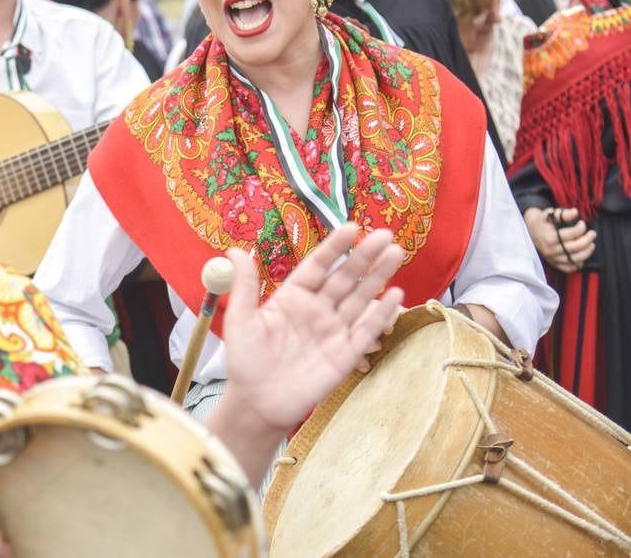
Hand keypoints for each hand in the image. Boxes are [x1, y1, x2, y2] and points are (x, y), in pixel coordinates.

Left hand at [206, 223, 403, 479]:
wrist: (256, 403)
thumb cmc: (245, 361)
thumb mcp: (240, 319)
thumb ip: (244, 285)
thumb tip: (234, 250)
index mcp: (293, 297)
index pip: (318, 266)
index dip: (334, 247)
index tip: (351, 227)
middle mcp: (317, 310)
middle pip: (345, 278)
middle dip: (364, 256)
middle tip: (385, 234)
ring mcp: (334, 331)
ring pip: (361, 298)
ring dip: (378, 277)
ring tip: (396, 253)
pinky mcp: (345, 355)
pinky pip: (367, 331)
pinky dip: (382, 314)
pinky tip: (396, 295)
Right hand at [524, 207, 594, 272]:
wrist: (530, 229)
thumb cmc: (542, 221)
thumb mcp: (550, 213)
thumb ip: (562, 213)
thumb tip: (575, 212)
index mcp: (549, 237)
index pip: (571, 234)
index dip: (581, 228)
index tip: (582, 223)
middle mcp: (550, 250)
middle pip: (575, 247)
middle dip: (588, 240)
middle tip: (592, 233)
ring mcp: (552, 258)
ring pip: (575, 259)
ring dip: (587, 252)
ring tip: (591, 244)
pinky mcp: (554, 263)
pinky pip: (569, 268)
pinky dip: (578, 264)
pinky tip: (582, 256)